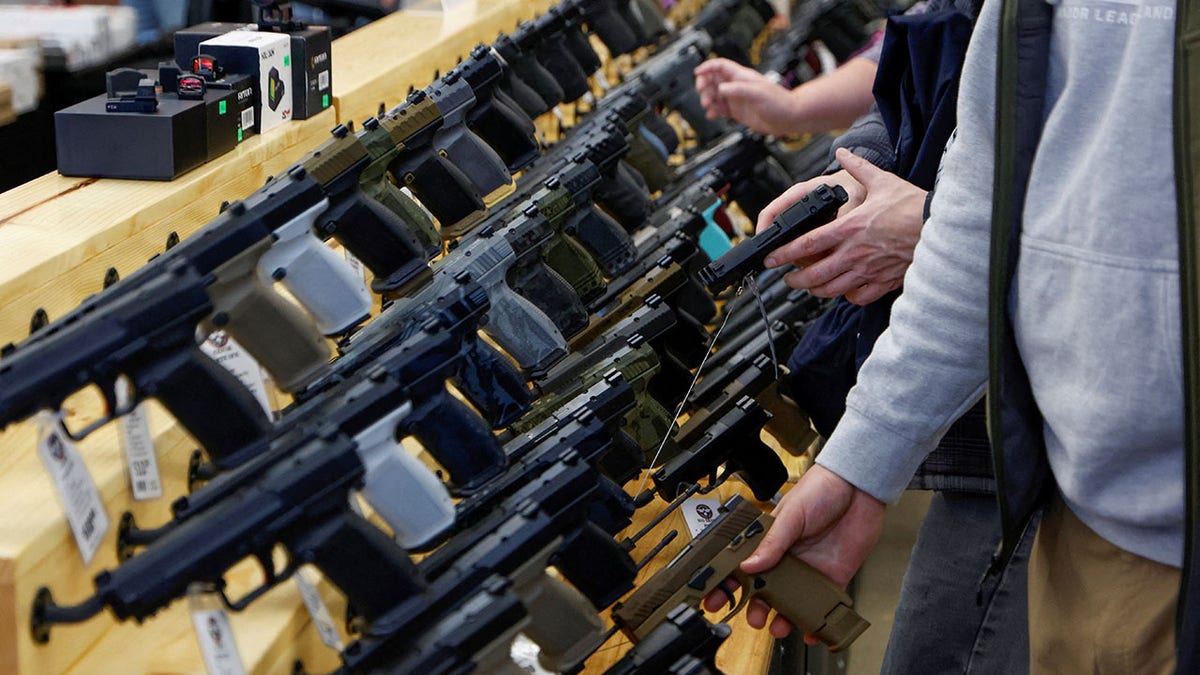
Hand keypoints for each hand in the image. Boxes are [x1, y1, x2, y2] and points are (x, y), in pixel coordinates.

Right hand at [693, 58, 797, 135]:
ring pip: (715, 95)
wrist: (788, 118)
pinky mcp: (737, 111)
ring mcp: (736, 98)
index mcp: (742, 77)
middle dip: (704, 85)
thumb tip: (720, 88)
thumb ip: (737, 89)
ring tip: (707, 106)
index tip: (697, 73)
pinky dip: (713, 111)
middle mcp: (737, 86)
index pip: (720, 66)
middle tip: (702, 93)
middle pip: (713, 80)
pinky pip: (720, 108)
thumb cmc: (779, 103)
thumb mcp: (757, 93)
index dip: (708, 67)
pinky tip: (712, 115)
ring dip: (707, 99)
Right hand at [703, 464, 884, 638]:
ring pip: (791, 602)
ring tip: (778, 628)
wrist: (857, 488)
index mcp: (769, 540)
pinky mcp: (832, 577)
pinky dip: (816, 622)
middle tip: (753, 619)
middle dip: (755, 607)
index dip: (728, 584)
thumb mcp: (791, 515)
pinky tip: (810, 633)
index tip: (715, 599)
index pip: (742, 565)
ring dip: (783, 618)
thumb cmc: (820, 490)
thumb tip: (749, 565)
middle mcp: (786, 558)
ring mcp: (808, 569)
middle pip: (765, 590)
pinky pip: (823, 604)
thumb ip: (772, 543)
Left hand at [763, 149, 927, 304]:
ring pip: (832, 289)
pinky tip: (843, 290)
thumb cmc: (913, 206)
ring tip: (808, 286)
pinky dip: (847, 296)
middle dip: (795, 279)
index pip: (808, 244)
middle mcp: (855, 252)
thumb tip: (843, 152)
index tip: (771, 258)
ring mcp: (869, 270)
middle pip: (815, 274)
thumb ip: (858, 167)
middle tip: (786, 278)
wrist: (942, 226)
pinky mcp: (884, 281)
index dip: (785, 253)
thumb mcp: (883, 180)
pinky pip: (858, 296)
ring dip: (815, 290)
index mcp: (850, 228)